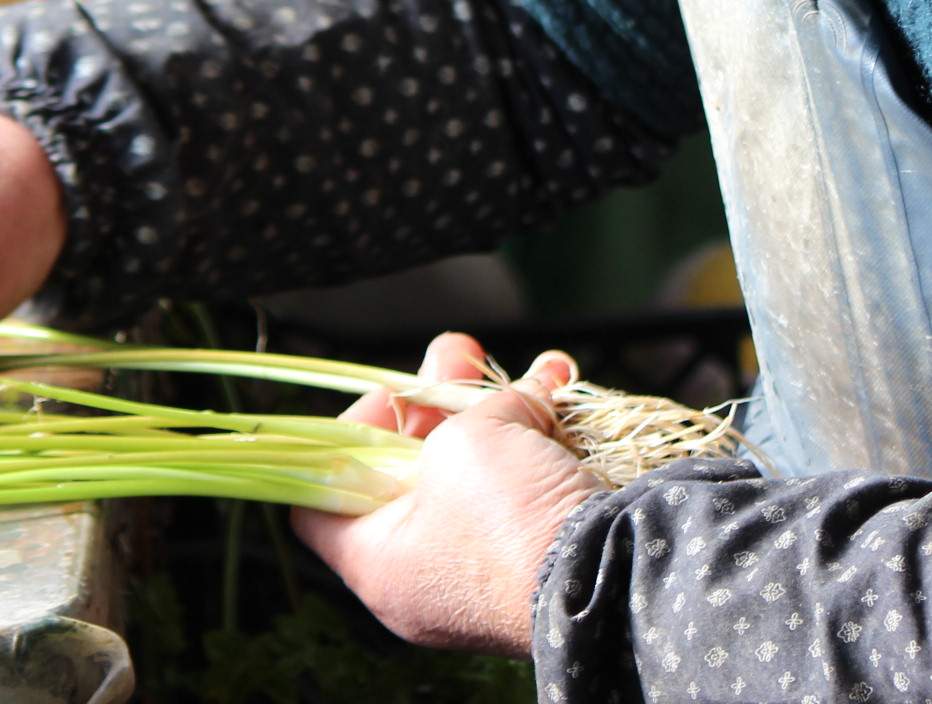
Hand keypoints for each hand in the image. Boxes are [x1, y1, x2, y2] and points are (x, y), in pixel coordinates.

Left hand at [292, 333, 603, 657]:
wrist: (608, 576)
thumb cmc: (508, 522)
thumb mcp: (463, 443)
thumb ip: (464, 410)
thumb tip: (513, 399)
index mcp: (379, 563)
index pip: (323, 500)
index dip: (346, 440)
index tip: (388, 403)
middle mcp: (424, 575)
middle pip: (411, 472)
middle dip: (440, 402)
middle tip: (459, 356)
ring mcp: (484, 569)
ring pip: (479, 472)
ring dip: (501, 409)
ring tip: (529, 368)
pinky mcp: (537, 556)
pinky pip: (527, 487)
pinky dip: (543, 435)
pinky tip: (561, 386)